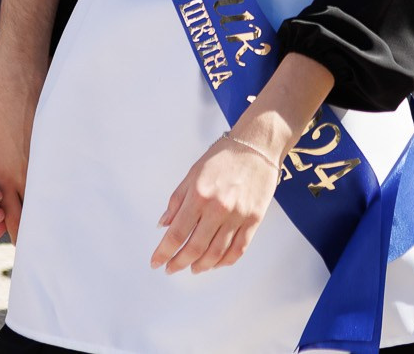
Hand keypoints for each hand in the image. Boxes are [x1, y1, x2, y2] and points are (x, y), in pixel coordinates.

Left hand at [152, 134, 279, 274]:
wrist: (256, 145)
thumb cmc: (223, 156)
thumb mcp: (193, 173)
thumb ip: (177, 201)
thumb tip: (164, 224)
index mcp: (199, 195)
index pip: (177, 233)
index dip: (164, 252)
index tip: (156, 262)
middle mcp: (218, 208)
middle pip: (195, 248)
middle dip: (179, 262)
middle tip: (171, 268)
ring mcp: (238, 216)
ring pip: (216, 253)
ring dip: (201, 266)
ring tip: (193, 268)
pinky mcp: (254, 220)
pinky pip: (238, 249)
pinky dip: (225, 261)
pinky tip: (216, 263)